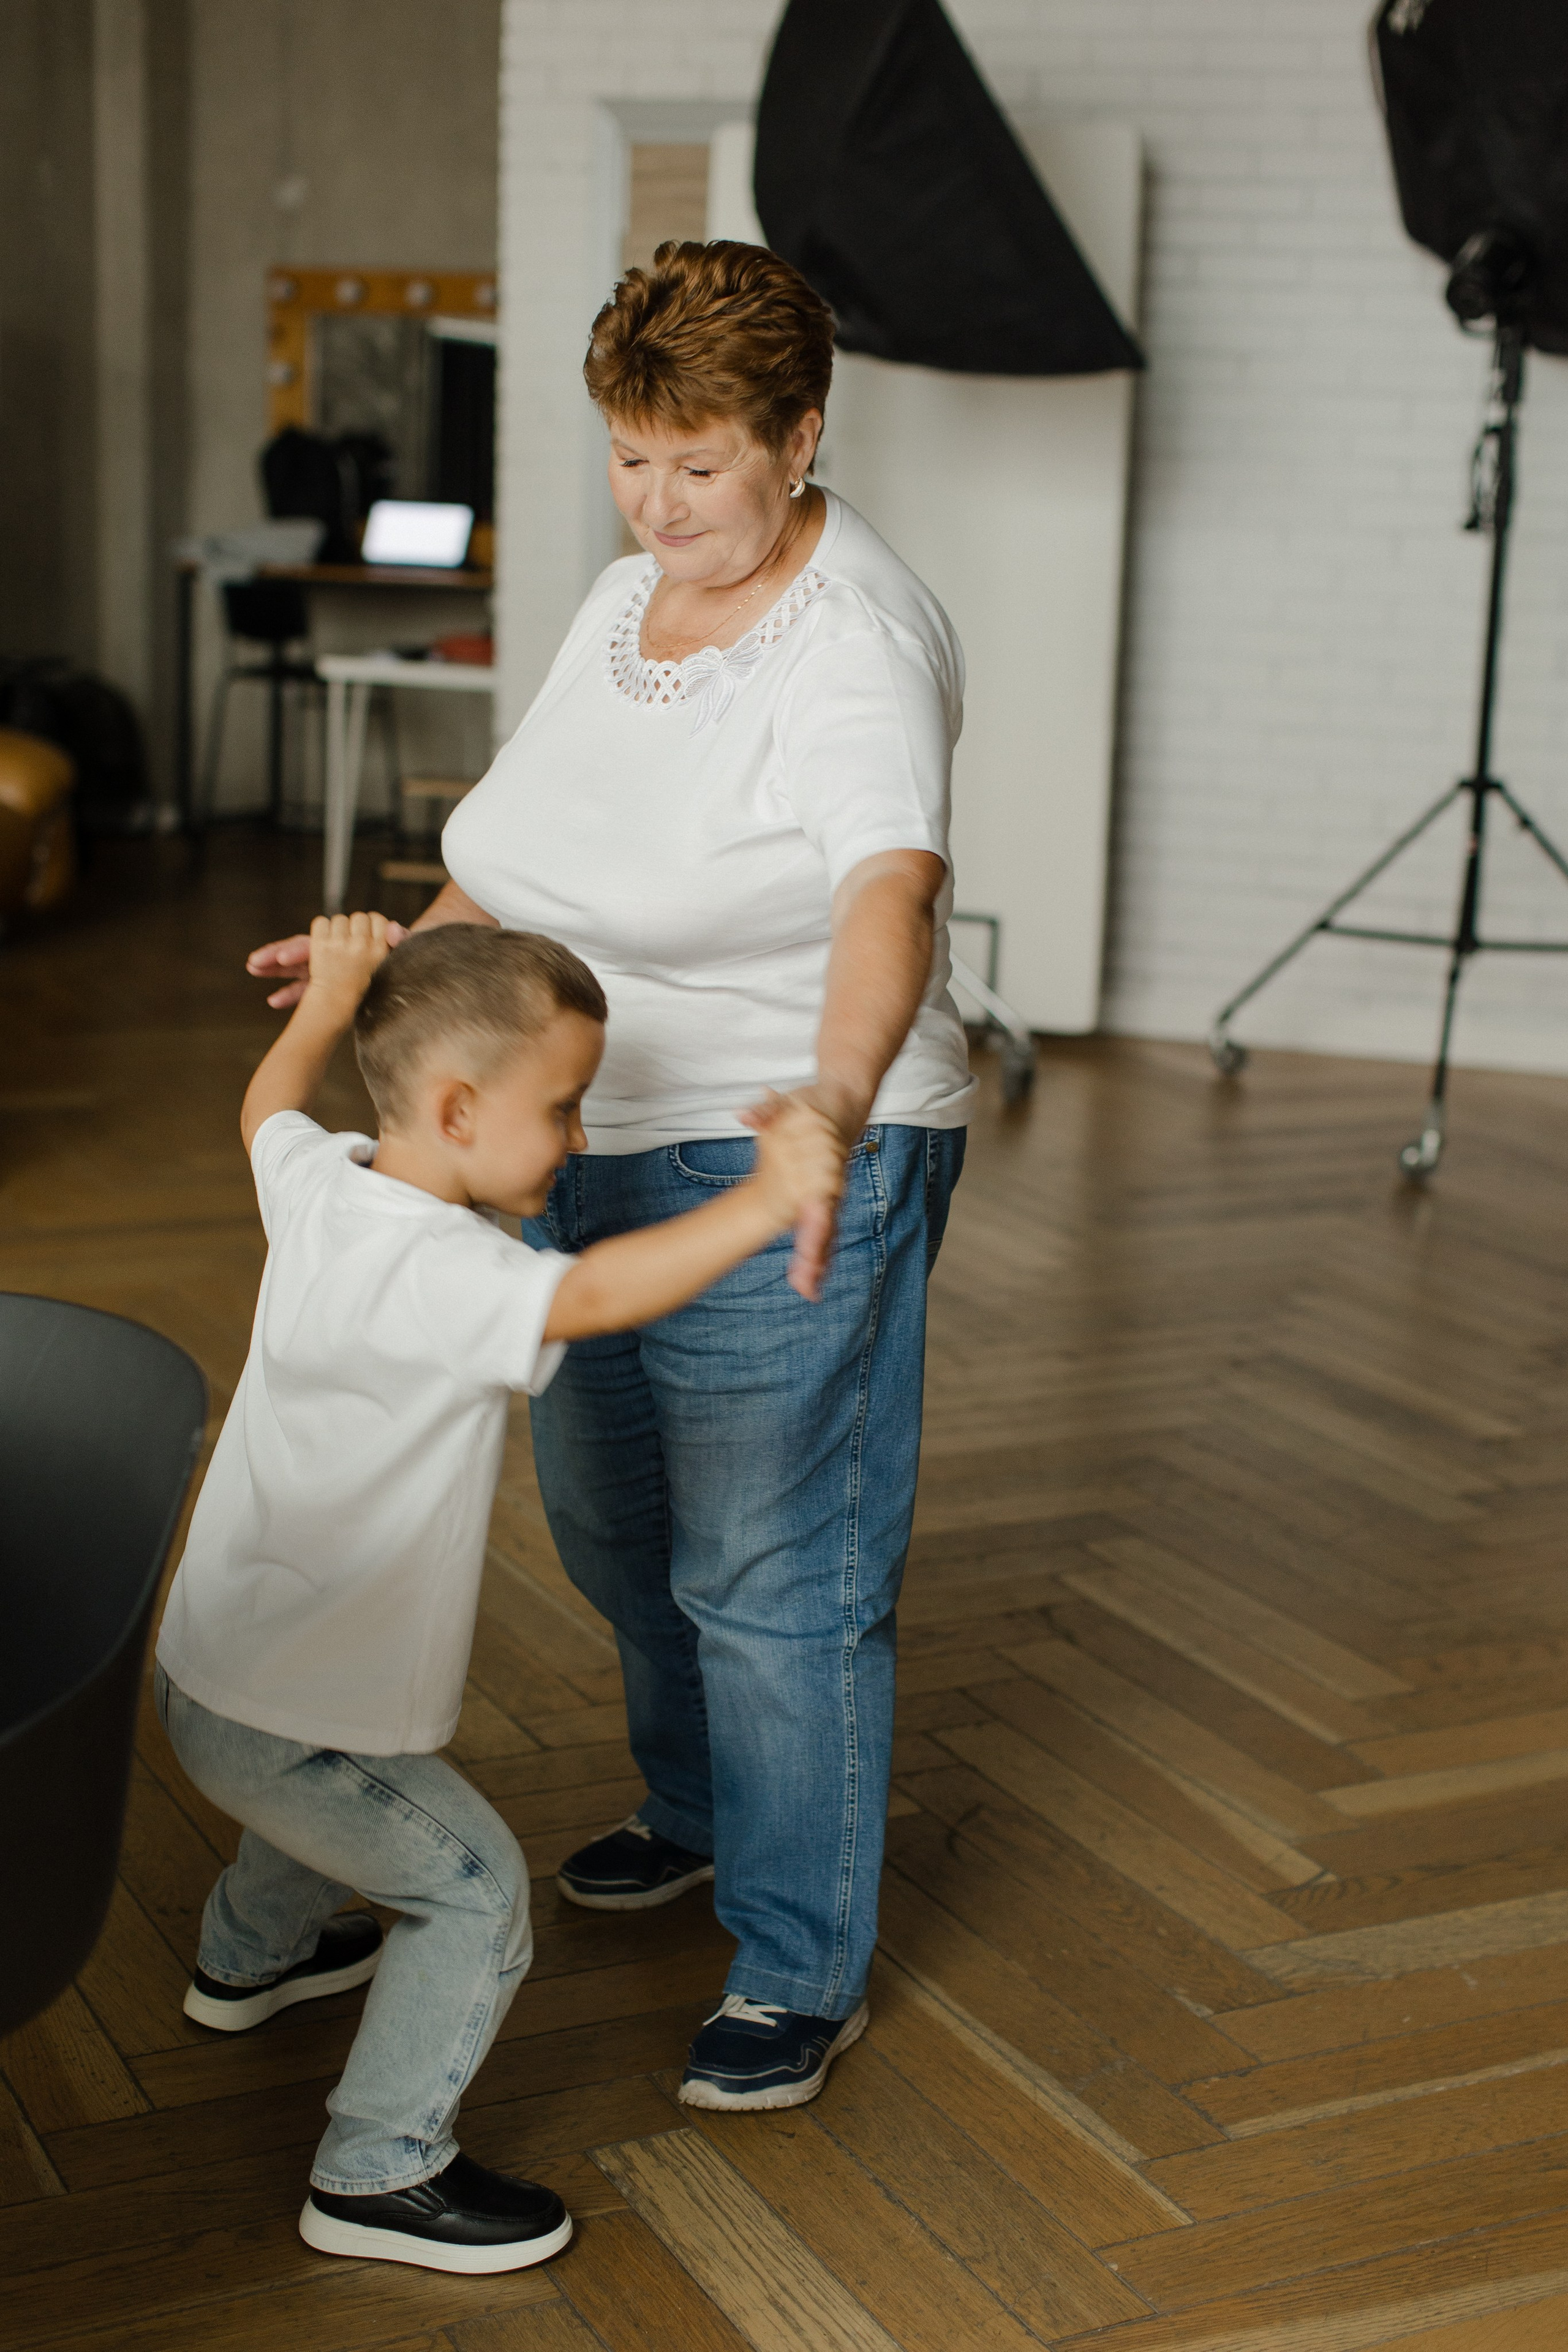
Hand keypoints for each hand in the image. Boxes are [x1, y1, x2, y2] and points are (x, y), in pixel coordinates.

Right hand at [249, 920, 409, 1008]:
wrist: (398, 960)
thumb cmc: (395, 952)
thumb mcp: (396, 946)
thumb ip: (395, 937)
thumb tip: (395, 931)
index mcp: (342, 939)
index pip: (315, 942)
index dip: (299, 950)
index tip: (285, 959)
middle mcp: (330, 950)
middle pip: (298, 949)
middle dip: (277, 956)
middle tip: (256, 963)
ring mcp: (324, 965)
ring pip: (293, 965)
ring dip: (272, 966)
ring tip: (253, 967)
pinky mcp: (323, 981)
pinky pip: (301, 987)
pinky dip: (288, 993)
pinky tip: (274, 1001)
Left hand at [302, 911, 393, 1013]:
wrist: (335, 1001)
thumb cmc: (361, 983)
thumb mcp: (384, 963)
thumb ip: (393, 942)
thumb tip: (393, 926)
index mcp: (380, 950)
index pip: (378, 919)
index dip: (371, 925)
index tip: (367, 936)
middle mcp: (362, 945)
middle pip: (359, 917)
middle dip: (354, 927)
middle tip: (351, 944)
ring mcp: (340, 944)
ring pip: (339, 919)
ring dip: (337, 929)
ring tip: (338, 947)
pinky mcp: (321, 944)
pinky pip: (321, 921)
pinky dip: (321, 930)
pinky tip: (325, 944)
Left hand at [745, 1094, 848, 1301]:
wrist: (842, 1103)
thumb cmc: (814, 1106)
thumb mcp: (790, 1103)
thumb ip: (768, 1111)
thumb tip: (744, 1115)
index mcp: (823, 1167)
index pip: (820, 1200)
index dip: (815, 1224)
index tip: (808, 1245)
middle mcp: (829, 1187)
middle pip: (824, 1227)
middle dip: (815, 1255)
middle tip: (806, 1284)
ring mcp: (827, 1197)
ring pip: (825, 1235)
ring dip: (817, 1262)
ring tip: (807, 1288)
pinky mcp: (822, 1201)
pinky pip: (820, 1231)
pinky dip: (816, 1256)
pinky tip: (808, 1281)